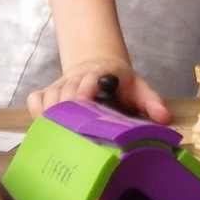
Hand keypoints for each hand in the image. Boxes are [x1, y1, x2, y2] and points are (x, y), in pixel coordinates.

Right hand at [26, 60, 170, 124]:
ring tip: (58, 135)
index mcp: (101, 74)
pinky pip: (35, 99)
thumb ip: (151, 101)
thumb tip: (164, 119)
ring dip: (52, 114)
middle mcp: (77, 77)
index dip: (85, 90)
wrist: (99, 64)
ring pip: (49, 96)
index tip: (84, 103)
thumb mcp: (139, 87)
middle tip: (71, 132)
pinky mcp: (49, 91)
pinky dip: (36, 111)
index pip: (90, 79)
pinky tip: (44, 126)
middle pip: (66, 91)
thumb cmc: (120, 83)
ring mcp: (61, 84)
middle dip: (67, 110)